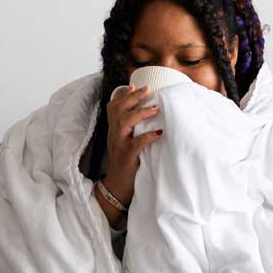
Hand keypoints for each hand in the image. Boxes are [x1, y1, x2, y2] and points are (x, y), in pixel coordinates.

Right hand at [94, 85, 162, 223]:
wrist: (116, 187)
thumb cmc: (126, 163)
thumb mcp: (126, 143)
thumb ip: (133, 130)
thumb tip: (149, 116)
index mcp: (115, 131)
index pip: (114, 108)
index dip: (123, 96)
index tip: (135, 85)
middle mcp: (114, 135)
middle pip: (118, 110)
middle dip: (133, 98)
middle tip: (148, 89)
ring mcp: (119, 145)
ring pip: (124, 123)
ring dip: (140, 114)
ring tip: (155, 108)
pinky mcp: (126, 157)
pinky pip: (135, 144)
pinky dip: (147, 137)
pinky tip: (158, 133)